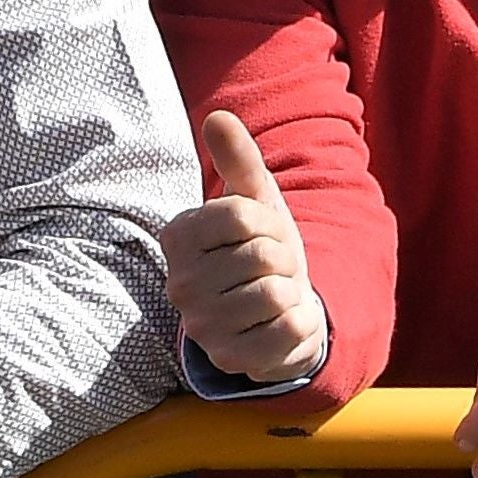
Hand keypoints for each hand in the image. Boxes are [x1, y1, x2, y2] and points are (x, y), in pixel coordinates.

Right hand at [163, 111, 326, 388]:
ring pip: (276, 293)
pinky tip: (280, 323)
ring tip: (275, 294)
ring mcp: (202, 326)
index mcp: (178, 237)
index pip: (242, 215)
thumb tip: (218, 117)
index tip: (262, 233)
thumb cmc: (260, 249)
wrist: (275, 312)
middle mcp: (179, 284)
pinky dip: (299, 323)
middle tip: (271, 269)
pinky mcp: (230, 360)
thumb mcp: (254, 201)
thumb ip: (238, 159)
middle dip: (284, 258)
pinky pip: (288, 329)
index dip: (269, 221)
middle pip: (263, 254)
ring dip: (291, 291)